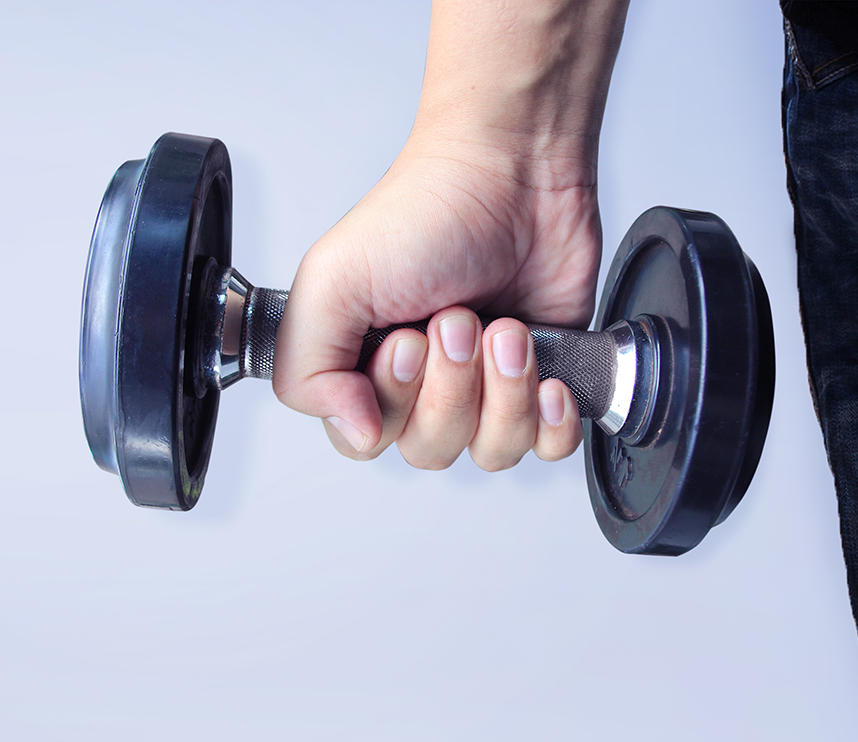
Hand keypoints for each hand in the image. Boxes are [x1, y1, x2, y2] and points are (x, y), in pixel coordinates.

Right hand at [272, 0, 626, 470]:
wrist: (517, 172)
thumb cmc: (429, 210)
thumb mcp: (332, 280)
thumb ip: (305, 368)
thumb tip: (352, 431)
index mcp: (364, 366)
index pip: (368, 439)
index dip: (395, 402)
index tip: (409, 342)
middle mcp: (425, 385)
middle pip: (433, 450)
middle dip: (453, 386)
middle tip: (459, 319)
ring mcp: (488, 388)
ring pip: (493, 452)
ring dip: (505, 391)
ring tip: (508, 329)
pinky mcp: (545, 382)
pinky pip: (550, 447)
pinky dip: (552, 421)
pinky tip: (549, 375)